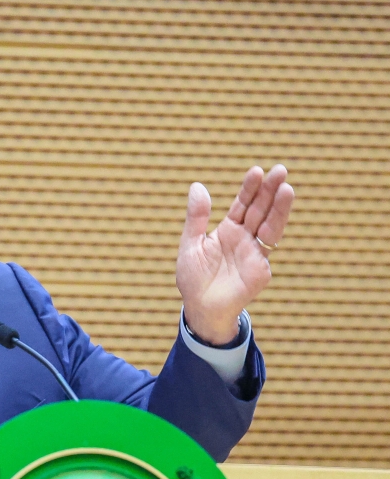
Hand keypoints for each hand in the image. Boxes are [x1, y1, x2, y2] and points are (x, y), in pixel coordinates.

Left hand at [176, 164, 294, 344]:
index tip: (257, 171)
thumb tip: (197, 186)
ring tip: (287, 187)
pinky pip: (267, 248)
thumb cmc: (193, 278)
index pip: (242, 204)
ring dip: (279, 208)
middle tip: (280, 170)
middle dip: (270, 191)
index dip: (249, 189)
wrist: (200, 308)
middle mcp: (245, 238)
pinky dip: (273, 231)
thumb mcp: (190, 244)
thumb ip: (196, 217)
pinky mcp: (261, 268)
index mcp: (228, 230)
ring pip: (270, 225)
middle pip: (260, 210)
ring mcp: (255, 252)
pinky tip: (277, 216)